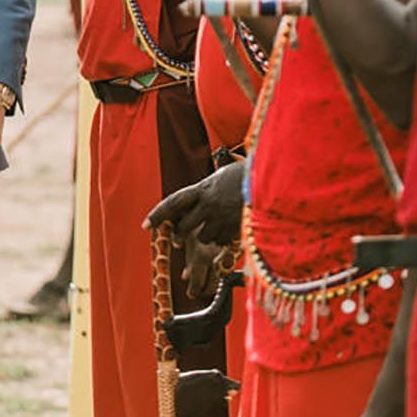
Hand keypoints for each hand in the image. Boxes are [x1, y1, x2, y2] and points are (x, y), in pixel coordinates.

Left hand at [146, 161, 242, 302]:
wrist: (272, 179)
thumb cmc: (247, 174)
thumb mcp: (221, 177)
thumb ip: (206, 190)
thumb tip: (194, 200)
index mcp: (203, 188)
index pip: (173, 203)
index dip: (158, 214)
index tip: (145, 226)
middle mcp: (209, 204)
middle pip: (185, 225)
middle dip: (179, 235)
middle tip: (176, 241)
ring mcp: (222, 219)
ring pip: (204, 237)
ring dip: (206, 235)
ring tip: (216, 225)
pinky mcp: (236, 230)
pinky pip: (222, 242)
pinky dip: (223, 238)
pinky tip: (231, 227)